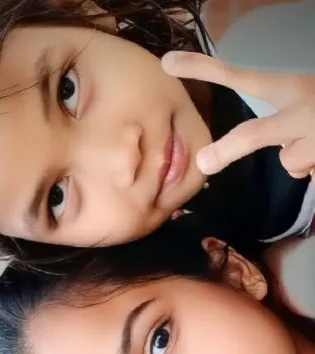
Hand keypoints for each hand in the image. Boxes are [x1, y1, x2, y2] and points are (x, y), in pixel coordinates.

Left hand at [162, 52, 314, 180]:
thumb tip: (273, 149)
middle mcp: (299, 110)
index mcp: (290, 88)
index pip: (240, 78)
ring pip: (289, 162)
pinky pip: (311, 175)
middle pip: (253, 136)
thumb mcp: (308, 98)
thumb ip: (283, 118)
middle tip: (204, 163)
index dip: (202, 69)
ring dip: (303, 158)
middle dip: (227, 150)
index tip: (167, 63)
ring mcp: (313, 137)